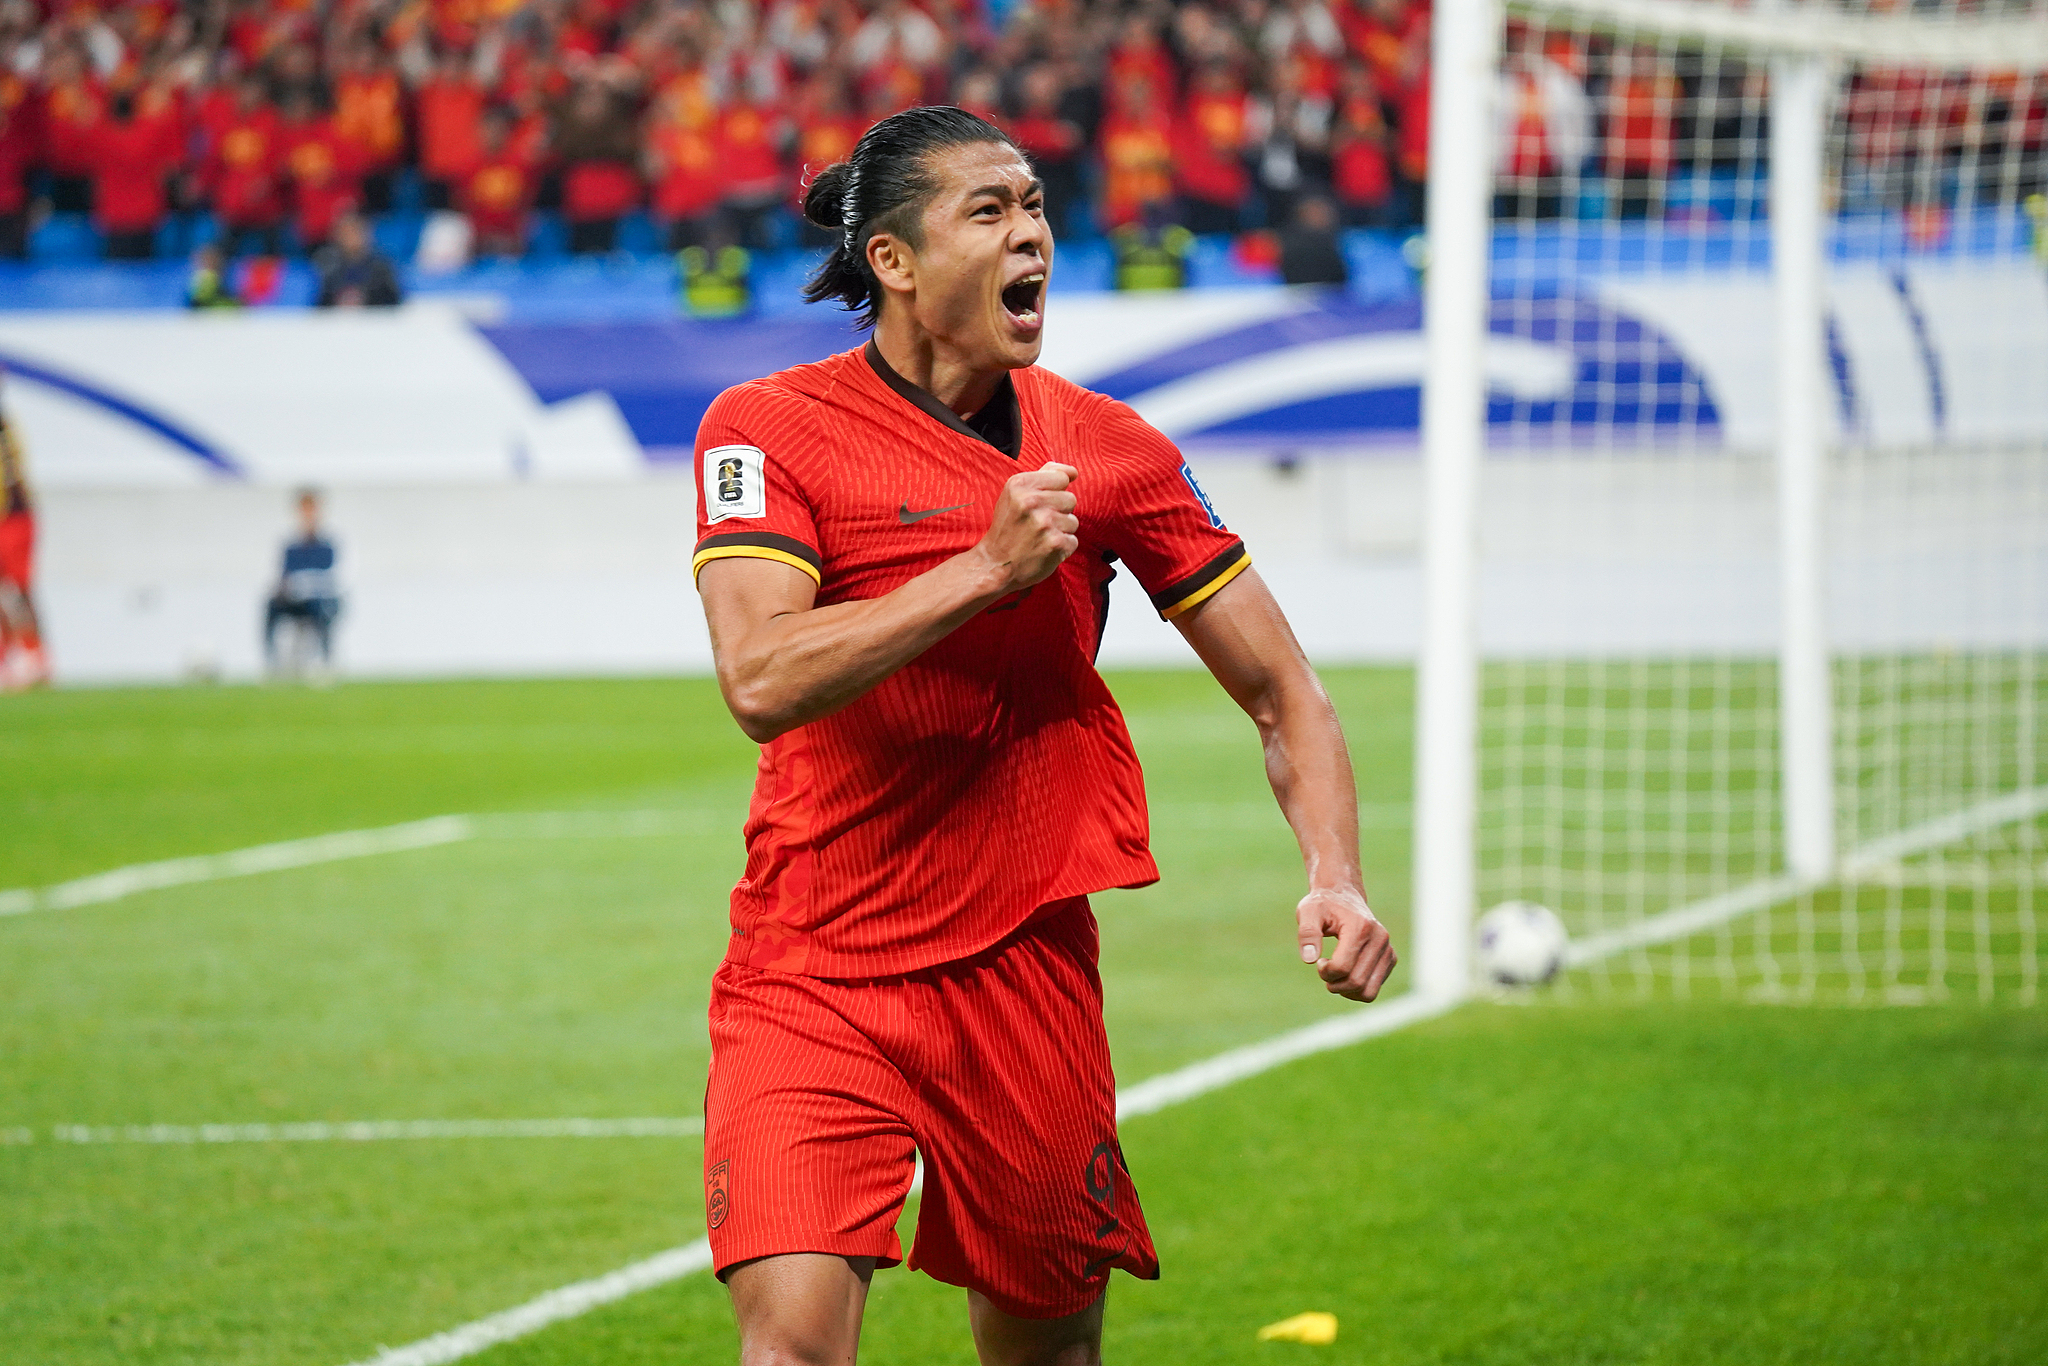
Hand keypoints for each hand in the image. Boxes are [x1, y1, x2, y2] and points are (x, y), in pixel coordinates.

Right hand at [975, 463, 1077, 592]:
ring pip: (1073, 521)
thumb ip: (1042, 477)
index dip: (1055, 491)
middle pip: (1070, 498)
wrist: (994, 564)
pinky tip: (1045, 549)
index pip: (1062, 477)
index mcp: (1020, 484)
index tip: (1041, 503)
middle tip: (1038, 523)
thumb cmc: (1007, 528)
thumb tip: (1071, 471)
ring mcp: (1045, 522)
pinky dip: (1062, 547)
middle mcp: (1032, 501)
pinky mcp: (1055, 543)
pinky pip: (1073, 540)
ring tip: (1041, 537)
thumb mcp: (1014, 495)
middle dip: (1059, 511)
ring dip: (1061, 531)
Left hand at [1297, 887, 1396, 1002]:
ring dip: (1346, 991)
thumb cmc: (1323, 905)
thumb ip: (1307, 933)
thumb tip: (1309, 959)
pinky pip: (1373, 989)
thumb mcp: (1307, 912)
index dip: (1325, 971)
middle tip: (1324, 970)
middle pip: (1356, 982)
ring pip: (1368, 992)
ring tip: (1335, 975)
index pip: (1343, 967)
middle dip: (1333, 983)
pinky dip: (1356, 989)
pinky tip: (1346, 973)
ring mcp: (1388, 950)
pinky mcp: (1390, 958)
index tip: (1319, 961)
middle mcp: (1380, 939)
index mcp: (1361, 928)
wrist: (1343, 895)